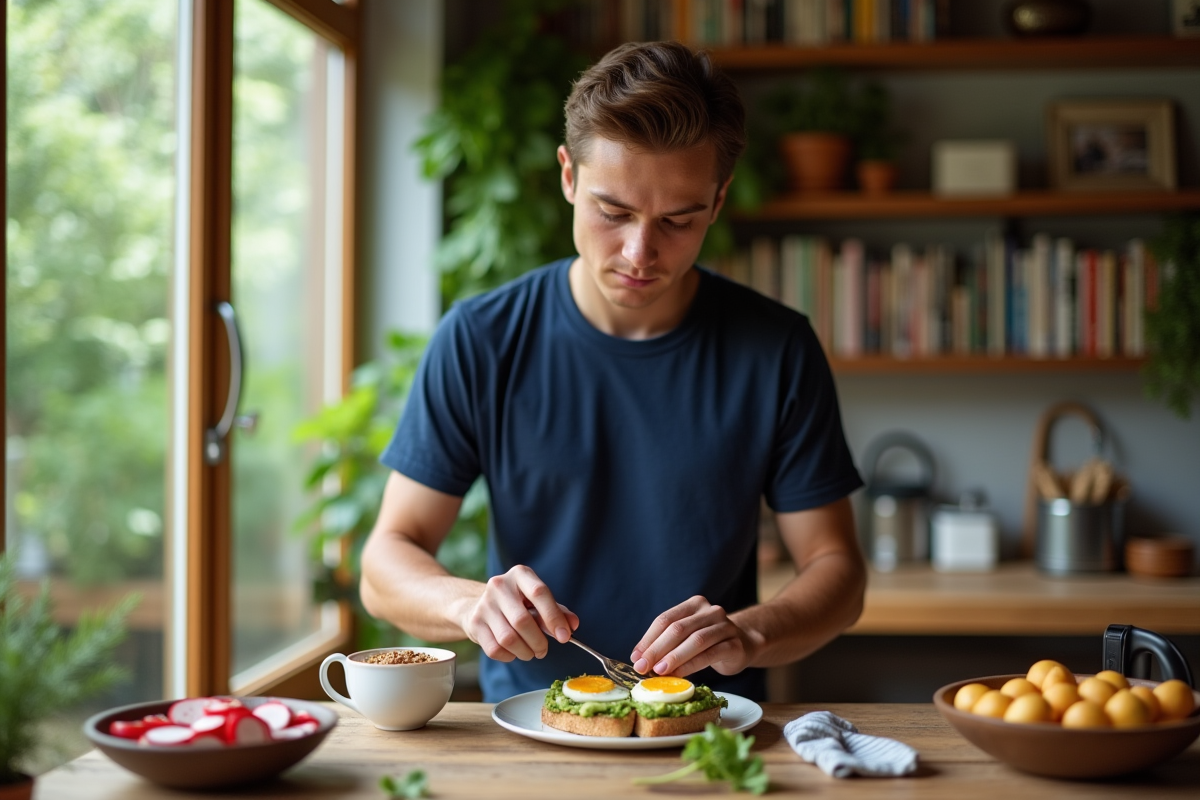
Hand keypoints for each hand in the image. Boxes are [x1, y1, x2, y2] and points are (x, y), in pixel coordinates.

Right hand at [460, 565, 578, 662]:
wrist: (478, 605)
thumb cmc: (516, 604)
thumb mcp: (538, 602)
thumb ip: (558, 612)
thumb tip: (572, 625)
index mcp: (520, 574)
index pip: (540, 593)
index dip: (554, 617)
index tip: (564, 636)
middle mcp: (500, 585)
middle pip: (523, 621)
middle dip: (538, 642)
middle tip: (543, 650)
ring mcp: (484, 604)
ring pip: (508, 638)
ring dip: (525, 652)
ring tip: (530, 653)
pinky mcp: (474, 623)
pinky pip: (495, 649)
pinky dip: (509, 656)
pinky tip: (514, 652)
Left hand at [630, 596, 755, 677]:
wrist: (743, 645)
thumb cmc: (708, 642)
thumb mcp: (687, 637)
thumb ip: (666, 643)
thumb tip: (639, 659)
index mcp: (694, 604)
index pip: (666, 619)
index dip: (648, 639)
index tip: (635, 657)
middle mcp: (711, 611)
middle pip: (678, 629)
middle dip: (657, 649)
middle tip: (642, 667)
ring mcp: (725, 626)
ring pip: (695, 640)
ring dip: (674, 657)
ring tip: (659, 671)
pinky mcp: (735, 645)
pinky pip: (710, 654)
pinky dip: (692, 665)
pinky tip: (679, 675)